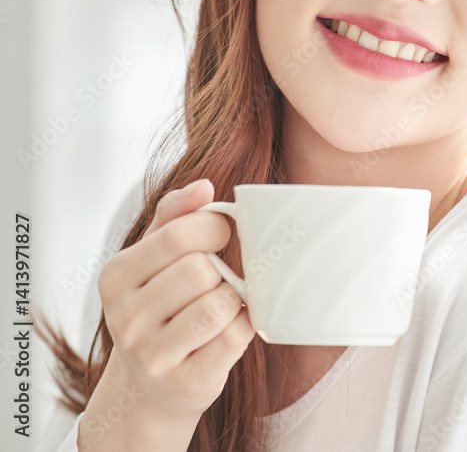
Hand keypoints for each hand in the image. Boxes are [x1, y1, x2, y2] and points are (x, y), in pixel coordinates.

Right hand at [96, 179, 255, 421]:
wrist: (152, 387)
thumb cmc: (161, 308)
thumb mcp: (154, 258)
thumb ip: (176, 216)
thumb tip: (204, 186)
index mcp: (115, 277)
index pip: (179, 234)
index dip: (215, 228)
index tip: (222, 235)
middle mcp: (124, 318)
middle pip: (201, 270)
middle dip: (221, 271)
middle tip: (217, 281)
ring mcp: (152, 355)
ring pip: (220, 304)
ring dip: (234, 300)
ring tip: (222, 306)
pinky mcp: (186, 382)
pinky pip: (235, 338)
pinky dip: (244, 327)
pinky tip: (229, 330)